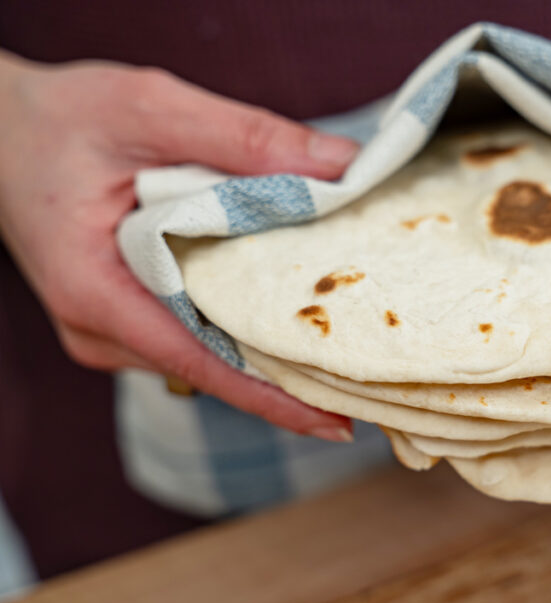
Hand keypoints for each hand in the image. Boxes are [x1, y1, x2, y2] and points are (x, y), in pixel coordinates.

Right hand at [0, 53, 359, 440]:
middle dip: (288, 379)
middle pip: (212, 368)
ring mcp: (111, 330)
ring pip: (206, 355)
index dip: (271, 397)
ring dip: (269, 353)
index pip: (199, 363)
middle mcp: (100, 330)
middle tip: (370, 386)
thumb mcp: (149, 108)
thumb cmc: (56, 120)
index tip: (334, 422)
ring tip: (345, 355)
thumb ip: (244, 137)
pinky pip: (195, 335)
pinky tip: (292, 321)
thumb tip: (340, 167)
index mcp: (94, 291)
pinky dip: (243, 329)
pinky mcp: (128, 317)